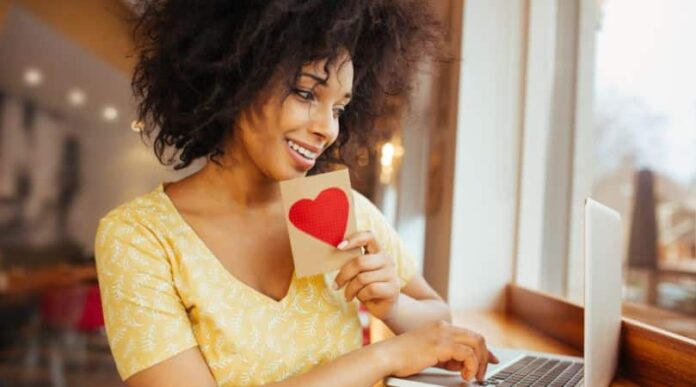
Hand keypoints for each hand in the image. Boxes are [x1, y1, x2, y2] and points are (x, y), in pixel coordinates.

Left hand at [333, 230, 399, 320]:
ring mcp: (391, 274)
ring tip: (348, 295)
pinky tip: (362, 298)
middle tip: (335, 285)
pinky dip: (361, 296)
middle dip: (344, 275)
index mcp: (378, 251)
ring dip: (351, 289)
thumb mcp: (358, 272)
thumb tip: (335, 253)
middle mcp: (387, 259)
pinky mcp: (393, 288)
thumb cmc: (366, 286)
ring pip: (362, 278)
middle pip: (360, 262)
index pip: (369, 236)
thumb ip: (352, 262)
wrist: (383, 306)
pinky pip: (370, 290)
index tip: (339, 247)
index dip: (353, 238)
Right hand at [381, 320, 499, 381]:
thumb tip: (464, 365)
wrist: (387, 356)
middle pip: (477, 337)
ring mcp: (443, 333)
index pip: (470, 334)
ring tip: (474, 376)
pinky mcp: (442, 344)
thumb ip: (447, 357)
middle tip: (484, 372)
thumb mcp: (430, 355)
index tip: (491, 359)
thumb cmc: (403, 358)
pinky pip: (468, 354)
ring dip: (480, 362)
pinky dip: (471, 366)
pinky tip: (465, 376)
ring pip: (476, 344)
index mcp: (440, 327)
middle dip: (485, 356)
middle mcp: (444, 326)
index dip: (483, 349)